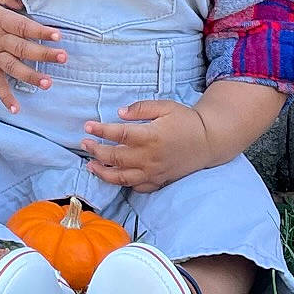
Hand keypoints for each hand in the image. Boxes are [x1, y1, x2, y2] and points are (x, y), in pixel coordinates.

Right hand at [0, 0, 64, 112]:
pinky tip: (15, 109)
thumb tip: (23, 2)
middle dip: (43, 53)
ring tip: (48, 83)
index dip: (40, 31)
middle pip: (22, 47)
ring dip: (30, 76)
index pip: (22, 26)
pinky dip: (4, 96)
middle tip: (63, 57)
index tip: (57, 35)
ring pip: (12, 67)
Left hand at [82, 100, 215, 192]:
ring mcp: (153, 172)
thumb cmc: (185, 121)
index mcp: (150, 136)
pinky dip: (123, 183)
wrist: (208, 141)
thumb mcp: (165, 106)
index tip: (87, 126)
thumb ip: (140, 108)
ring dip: (102, 172)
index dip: (100, 130)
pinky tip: (114, 176)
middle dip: (95, 151)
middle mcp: (149, 157)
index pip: (118, 134)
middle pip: (114, 157)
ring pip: (121, 177)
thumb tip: (119, 113)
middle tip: (85, 143)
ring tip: (90, 165)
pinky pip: (136, 187)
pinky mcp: (158, 181)